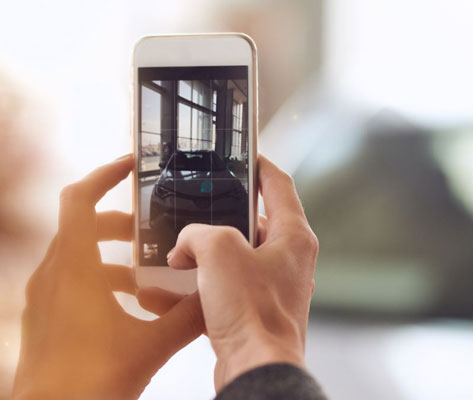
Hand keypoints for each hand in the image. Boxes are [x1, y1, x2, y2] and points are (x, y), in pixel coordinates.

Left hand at [13, 155, 204, 399]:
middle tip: (150, 229)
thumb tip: (217, 299)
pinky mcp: (44, 316)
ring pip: (76, 254)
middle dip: (120, 223)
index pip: (80, 199)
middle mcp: (52, 275)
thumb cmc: (87, 383)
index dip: (105, 175)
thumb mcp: (152, 344)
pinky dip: (98, 278)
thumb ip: (190, 317)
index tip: (130, 166)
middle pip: (82, 225)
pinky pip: (69, 279)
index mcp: (74, 269)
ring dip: (111, 255)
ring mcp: (43, 297)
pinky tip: (126, 306)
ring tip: (144, 274)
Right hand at [166, 155, 318, 390]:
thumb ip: (199, 234)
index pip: (280, 185)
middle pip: (256, 222)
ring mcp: (274, 285)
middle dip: (223, 216)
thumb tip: (186, 245)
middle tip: (200, 208)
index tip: (245, 155)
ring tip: (180, 250)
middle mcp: (289, 259)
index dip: (260, 165)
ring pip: (237, 256)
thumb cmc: (253, 314)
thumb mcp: (219, 253)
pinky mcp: (255, 309)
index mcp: (294, 237)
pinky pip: (225, 287)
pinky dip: (201, 285)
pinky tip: (169, 288)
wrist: (255, 368)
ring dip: (207, 254)